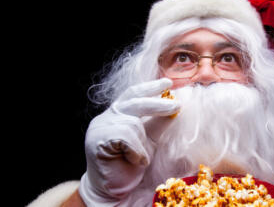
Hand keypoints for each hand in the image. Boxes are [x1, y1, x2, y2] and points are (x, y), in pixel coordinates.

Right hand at [79, 78, 179, 205]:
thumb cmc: (129, 165)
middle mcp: (106, 117)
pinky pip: (125, 138)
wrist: (113, 190)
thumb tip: (175, 107)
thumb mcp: (149, 141)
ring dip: (142, 143)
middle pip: (134, 101)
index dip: (150, 87)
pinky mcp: (97, 140)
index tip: (168, 83)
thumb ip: (157, 124)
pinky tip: (133, 161)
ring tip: (139, 158)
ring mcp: (99, 127)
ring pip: (132, 123)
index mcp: (117, 114)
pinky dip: (135, 151)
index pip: (133, 94)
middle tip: (176, 106)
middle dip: (158, 104)